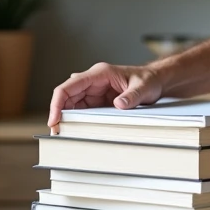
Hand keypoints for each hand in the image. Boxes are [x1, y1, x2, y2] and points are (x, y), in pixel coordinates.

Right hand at [47, 62, 163, 134]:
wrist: (155, 81)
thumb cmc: (148, 80)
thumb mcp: (143, 87)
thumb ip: (132, 95)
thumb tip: (119, 104)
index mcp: (99, 73)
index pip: (70, 86)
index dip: (57, 102)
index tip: (54, 119)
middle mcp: (92, 81)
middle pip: (66, 96)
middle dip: (59, 113)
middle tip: (57, 133)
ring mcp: (94, 91)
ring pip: (71, 104)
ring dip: (66, 118)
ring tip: (63, 135)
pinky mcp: (97, 101)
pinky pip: (81, 110)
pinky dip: (76, 120)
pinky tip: (74, 131)